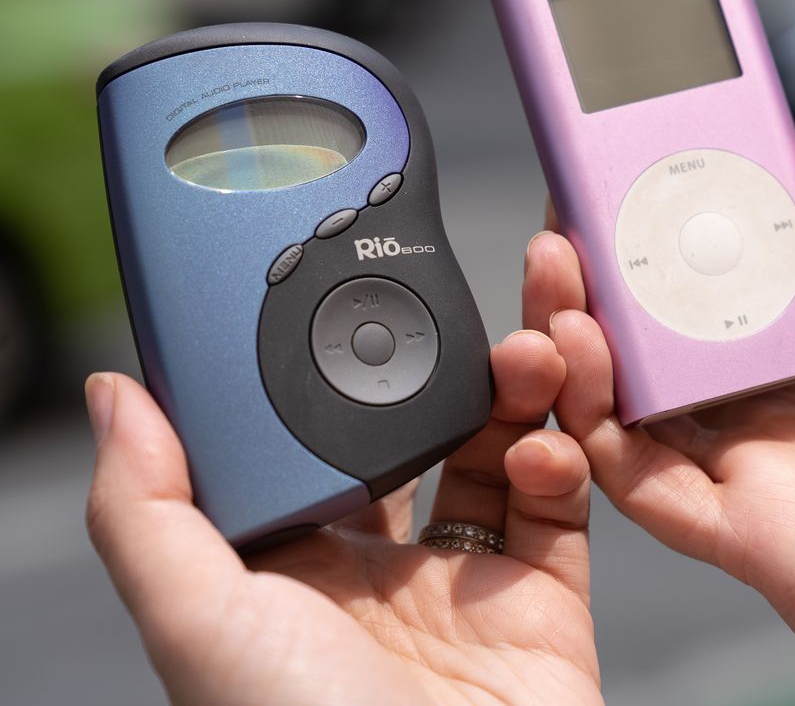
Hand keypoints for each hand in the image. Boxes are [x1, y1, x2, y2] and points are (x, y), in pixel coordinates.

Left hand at [85, 330, 600, 705]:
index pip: (319, 430)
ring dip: (520, 390)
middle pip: (422, 428)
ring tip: (532, 348)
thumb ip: (150, 509)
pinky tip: (546, 452)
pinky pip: (560, 509)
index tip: (362, 292)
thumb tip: (113, 393)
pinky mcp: (543, 597)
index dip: (344, 361)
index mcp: (293, 561)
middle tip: (468, 304)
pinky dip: (562, 464)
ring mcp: (465, 579)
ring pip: (501, 449)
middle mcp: (379, 564)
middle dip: (450, 360)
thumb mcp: (198, 621)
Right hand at [523, 126, 794, 704]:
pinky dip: (599, 430)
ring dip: (590, 333)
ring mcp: (761, 467)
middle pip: (680, 323)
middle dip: (620, 259)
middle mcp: (791, 400)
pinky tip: (586, 370)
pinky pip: (645, 482)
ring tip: (563, 266)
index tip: (653, 142)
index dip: (700, 205)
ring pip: (641, 395)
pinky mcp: (743, 537)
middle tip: (579, 195)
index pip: (750, 261)